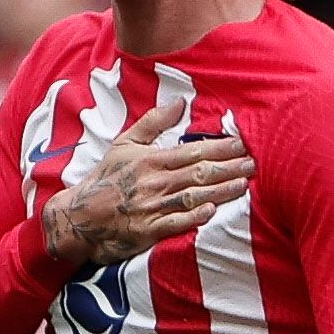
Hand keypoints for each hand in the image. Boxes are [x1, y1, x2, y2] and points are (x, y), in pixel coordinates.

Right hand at [42, 101, 254, 266]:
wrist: (79, 216)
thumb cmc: (105, 179)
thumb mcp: (124, 145)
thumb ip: (153, 122)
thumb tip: (180, 102)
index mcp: (151, 160)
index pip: (193, 151)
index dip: (220, 147)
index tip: (243, 143)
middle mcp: (154, 182)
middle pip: (199, 173)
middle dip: (229, 168)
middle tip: (254, 163)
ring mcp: (151, 207)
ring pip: (192, 196)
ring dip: (220, 191)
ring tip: (244, 184)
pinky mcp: (147, 231)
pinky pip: (174, 224)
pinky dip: (193, 217)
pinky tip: (212, 211)